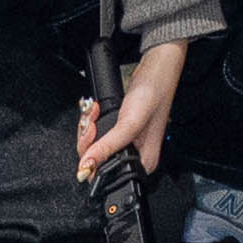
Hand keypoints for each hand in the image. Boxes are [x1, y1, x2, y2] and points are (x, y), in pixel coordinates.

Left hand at [76, 36, 186, 180]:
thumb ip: (107, 147)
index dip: (91, 159)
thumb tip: (87, 165)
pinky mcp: (121, 130)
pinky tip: (97, 111)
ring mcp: (127, 142)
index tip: (90, 138)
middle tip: (92, 122)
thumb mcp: (129, 124)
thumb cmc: (153, 94)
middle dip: (88, 139)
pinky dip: (92, 121)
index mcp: (143, 162)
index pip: (107, 173)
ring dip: (88, 127)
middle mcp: (136, 155)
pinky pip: (97, 134)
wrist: (156, 69)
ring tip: (94, 113)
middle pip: (96, 159)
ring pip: (94, 146)